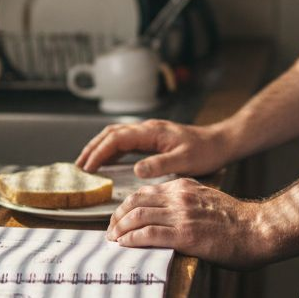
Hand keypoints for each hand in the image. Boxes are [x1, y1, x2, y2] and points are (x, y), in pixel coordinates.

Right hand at [75, 119, 231, 178]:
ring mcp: (149, 132)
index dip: (99, 152)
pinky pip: (125, 141)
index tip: (87, 167)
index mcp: (152, 132)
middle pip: (111, 134)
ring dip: (99, 147)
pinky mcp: (152, 139)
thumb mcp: (185, 161)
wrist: (220, 143)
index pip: (117, 139)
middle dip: (92, 148)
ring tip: (87, 163)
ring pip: (116, 135)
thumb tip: (136, 169)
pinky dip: (111, 150)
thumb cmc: (205, 152)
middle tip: (78, 166)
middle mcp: (147, 128)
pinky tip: (107, 162)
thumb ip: (160, 164)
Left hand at [106, 178, 276, 269]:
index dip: (126, 206)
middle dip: (117, 217)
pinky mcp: (185, 235)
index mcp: (184, 187)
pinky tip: (125, 245)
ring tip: (114, 240)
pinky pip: (149, 234)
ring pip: (138, 216)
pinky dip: (132, 239)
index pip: (145, 192)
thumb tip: (170, 217)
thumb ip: (188, 203)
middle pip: (135, 202)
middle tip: (111, 231)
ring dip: (120, 229)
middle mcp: (179, 197)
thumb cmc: (239, 222)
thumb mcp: (208, 201)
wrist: (259, 229)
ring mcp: (181, 215)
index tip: (119, 218)